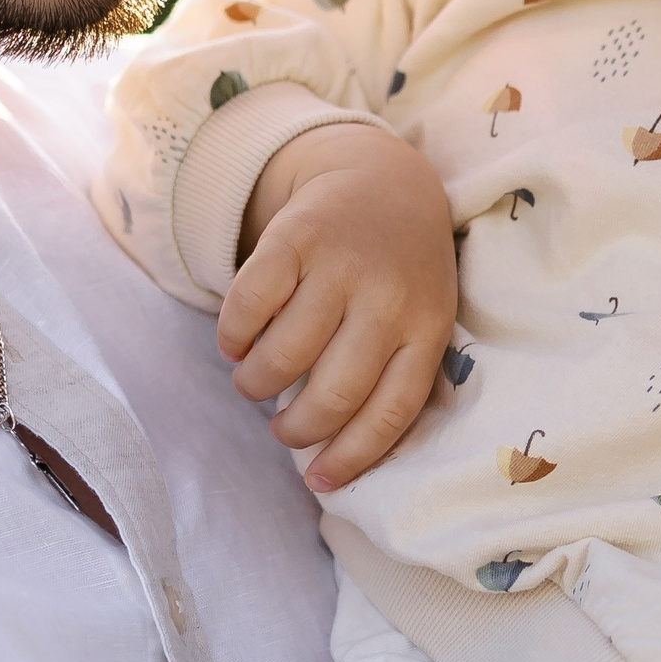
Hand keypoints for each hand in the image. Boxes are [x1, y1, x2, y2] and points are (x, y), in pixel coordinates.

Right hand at [223, 122, 456, 490]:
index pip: (392, 411)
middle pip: (334, 393)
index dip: (352, 457)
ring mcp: (342, 265)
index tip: (319, 482)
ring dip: (257, 384)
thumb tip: (333, 461)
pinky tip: (236, 344)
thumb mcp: (421, 315)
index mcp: (427, 327)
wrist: (382, 179)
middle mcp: (388, 298)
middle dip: (298, 430)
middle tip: (282, 432)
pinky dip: (233, 337)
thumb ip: (390, 373)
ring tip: (255, 383)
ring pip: (285, 355)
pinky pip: (249, 307)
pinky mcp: (297, 237)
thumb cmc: (399, 272)